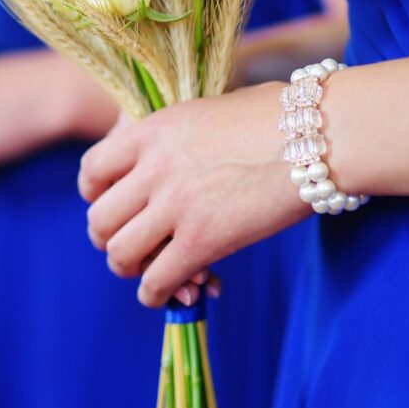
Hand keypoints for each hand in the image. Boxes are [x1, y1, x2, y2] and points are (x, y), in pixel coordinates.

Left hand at [79, 83, 309, 307]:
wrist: (317, 135)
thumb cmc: (275, 117)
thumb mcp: (206, 112)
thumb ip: (175, 140)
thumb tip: (165, 164)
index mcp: (150, 131)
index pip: (91, 170)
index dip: (94, 196)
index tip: (108, 206)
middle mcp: (153, 168)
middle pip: (99, 219)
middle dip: (108, 239)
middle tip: (129, 246)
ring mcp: (176, 205)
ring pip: (121, 254)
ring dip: (130, 270)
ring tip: (146, 274)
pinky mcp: (204, 240)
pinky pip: (159, 280)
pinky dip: (157, 295)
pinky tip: (170, 295)